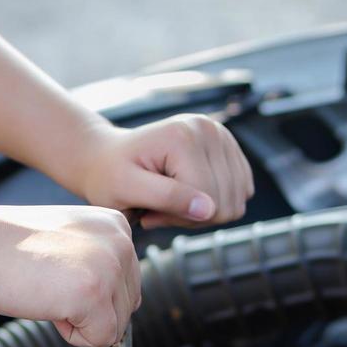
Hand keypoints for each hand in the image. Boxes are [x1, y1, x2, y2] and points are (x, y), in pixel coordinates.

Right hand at [0, 204, 140, 346]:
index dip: (87, 293)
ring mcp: (109, 266)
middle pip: (126, 307)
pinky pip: (101, 339)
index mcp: (115, 225)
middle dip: (87, 310)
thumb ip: (96, 263)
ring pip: (116, 325)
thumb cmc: (3, 249)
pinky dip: (72, 335)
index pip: (126, 283)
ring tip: (44, 290)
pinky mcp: (94, 294)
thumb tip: (117, 305)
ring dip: (78, 321)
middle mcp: (120, 241)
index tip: (53, 273)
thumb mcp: (65, 244)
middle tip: (46, 284)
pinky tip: (45, 304)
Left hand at [70, 115, 253, 228]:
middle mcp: (208, 129)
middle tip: (156, 210)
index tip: (147, 214)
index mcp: (184, 136)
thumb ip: (166, 198)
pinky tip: (184, 196)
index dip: (178, 218)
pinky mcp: (227, 145)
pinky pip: (239, 192)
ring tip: (167, 203)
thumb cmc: (109, 177)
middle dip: (189, 216)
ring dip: (200, 211)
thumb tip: (209, 210)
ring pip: (234, 200)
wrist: (107, 157)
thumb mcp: (127, 190)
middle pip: (224, 201)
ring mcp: (221, 134)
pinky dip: (212, 202)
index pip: (207, 198)